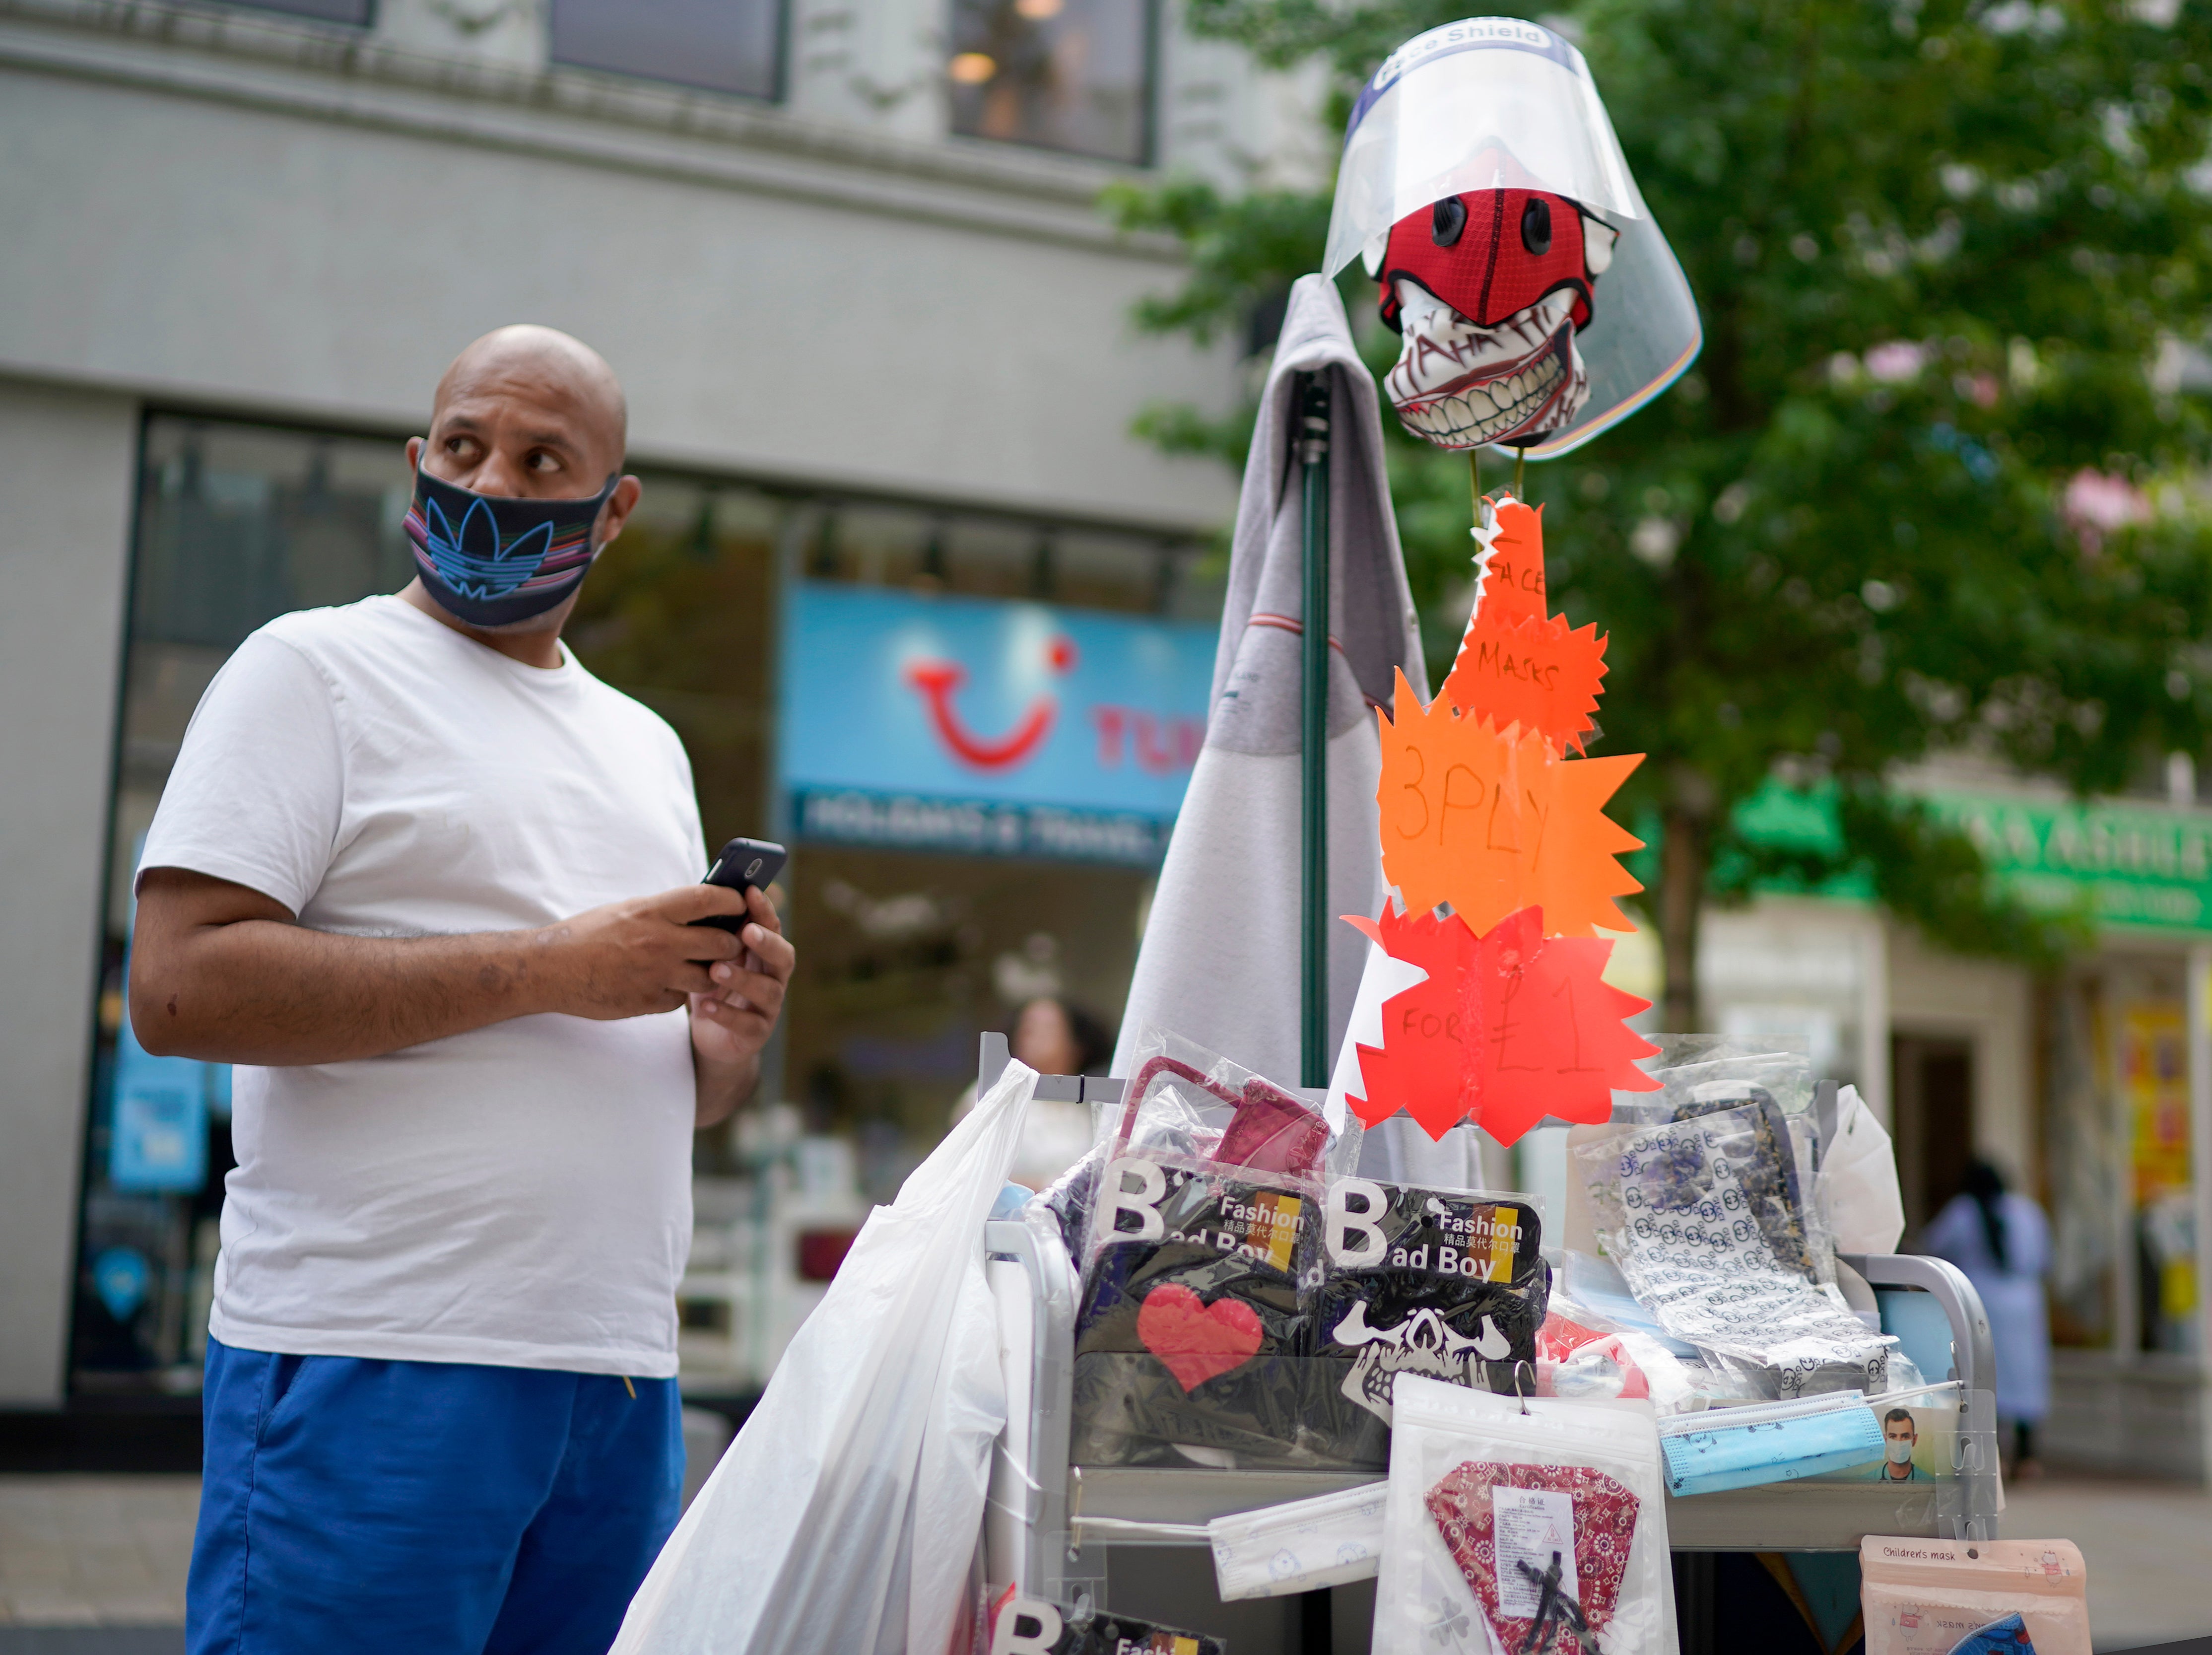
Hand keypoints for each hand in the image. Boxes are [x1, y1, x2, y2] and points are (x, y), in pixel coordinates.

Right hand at [538, 883, 748, 1019]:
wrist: (549, 969)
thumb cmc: (587, 934)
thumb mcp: (628, 910)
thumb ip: (665, 910)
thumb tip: (704, 907)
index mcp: (653, 911)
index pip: (711, 899)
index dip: (734, 901)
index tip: (742, 902)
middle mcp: (659, 941)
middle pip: (722, 943)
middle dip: (732, 944)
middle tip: (730, 943)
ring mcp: (655, 974)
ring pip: (708, 977)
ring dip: (711, 973)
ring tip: (703, 966)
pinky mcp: (648, 1002)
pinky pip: (681, 999)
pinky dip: (679, 993)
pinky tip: (667, 984)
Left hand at [688, 884, 794, 1070]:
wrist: (712, 1035)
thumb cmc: (713, 986)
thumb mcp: (712, 956)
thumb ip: (716, 933)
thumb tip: (704, 894)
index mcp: (765, 954)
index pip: (772, 928)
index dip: (765, 910)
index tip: (750, 891)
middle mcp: (774, 978)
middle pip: (784, 957)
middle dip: (768, 943)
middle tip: (747, 931)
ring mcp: (768, 1007)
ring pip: (767, 991)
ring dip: (743, 978)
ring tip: (716, 970)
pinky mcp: (756, 1034)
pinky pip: (747, 1024)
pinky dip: (727, 1014)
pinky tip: (706, 1005)